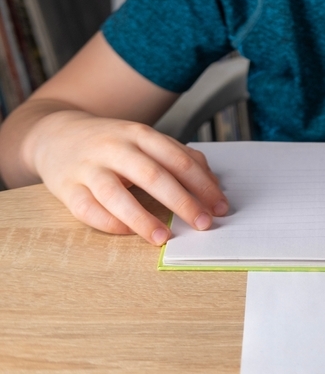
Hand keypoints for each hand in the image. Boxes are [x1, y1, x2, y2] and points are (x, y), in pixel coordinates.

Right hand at [29, 110, 227, 244]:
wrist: (55, 134)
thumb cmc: (113, 143)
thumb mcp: (146, 140)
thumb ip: (179, 157)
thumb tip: (212, 183)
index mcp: (140, 134)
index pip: (178, 160)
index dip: (203, 185)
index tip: (221, 207)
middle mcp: (114, 148)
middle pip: (153, 176)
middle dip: (183, 202)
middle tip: (204, 224)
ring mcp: (88, 167)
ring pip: (115, 194)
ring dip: (142, 219)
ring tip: (164, 238)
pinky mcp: (66, 187)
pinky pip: (86, 209)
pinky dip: (108, 223)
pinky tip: (127, 232)